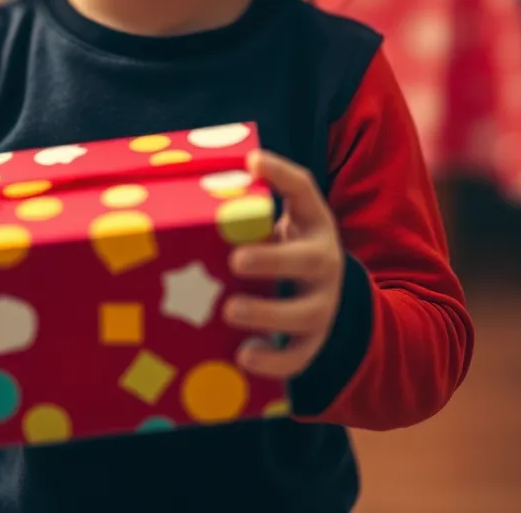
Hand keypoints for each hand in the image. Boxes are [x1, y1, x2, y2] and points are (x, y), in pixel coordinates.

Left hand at [223, 150, 343, 379]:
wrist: (325, 291)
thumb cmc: (282, 247)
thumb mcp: (275, 223)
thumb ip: (246, 207)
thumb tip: (195, 183)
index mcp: (312, 223)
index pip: (304, 191)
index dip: (281, 175)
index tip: (254, 160)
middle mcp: (324, 261)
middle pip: (310, 260)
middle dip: (272, 261)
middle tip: (236, 261)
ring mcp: (323, 303)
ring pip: (306, 313)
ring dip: (268, 314)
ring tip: (229, 311)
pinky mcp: (315, 340)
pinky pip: (301, 355)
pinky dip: (275, 361)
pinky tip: (244, 358)